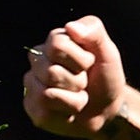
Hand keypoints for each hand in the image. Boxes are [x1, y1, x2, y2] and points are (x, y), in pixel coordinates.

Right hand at [24, 15, 127, 138]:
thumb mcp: (108, 52)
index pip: (57, 45)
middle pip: (51, 72)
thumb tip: (71, 27)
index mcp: (53, 44)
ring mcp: (32, 85)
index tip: (90, 63)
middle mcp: (37, 62)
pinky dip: (66, 113)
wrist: (106, 107)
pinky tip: (69, 110)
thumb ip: (94, 32)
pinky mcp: (31, 107)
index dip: (80, 59)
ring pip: (46, 94)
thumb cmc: (104, 77)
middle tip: (84, 82)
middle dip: (77, 81)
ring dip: (74, 99)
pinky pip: (45, 113)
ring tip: (77, 95)